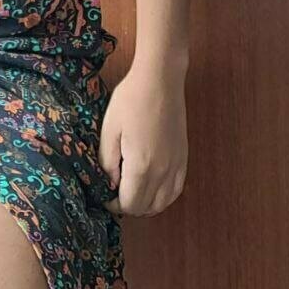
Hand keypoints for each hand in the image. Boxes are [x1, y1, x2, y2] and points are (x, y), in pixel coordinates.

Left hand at [98, 57, 189, 217]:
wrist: (160, 79)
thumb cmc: (131, 100)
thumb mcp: (109, 130)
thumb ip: (107, 162)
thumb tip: (109, 184)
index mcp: (142, 166)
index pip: (129, 205)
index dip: (113, 205)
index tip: (104, 194)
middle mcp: (163, 171)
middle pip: (146, 208)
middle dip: (127, 205)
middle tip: (114, 191)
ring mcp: (177, 165)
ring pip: (163, 203)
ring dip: (146, 203)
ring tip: (131, 189)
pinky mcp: (184, 157)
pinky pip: (176, 190)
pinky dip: (163, 196)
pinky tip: (151, 185)